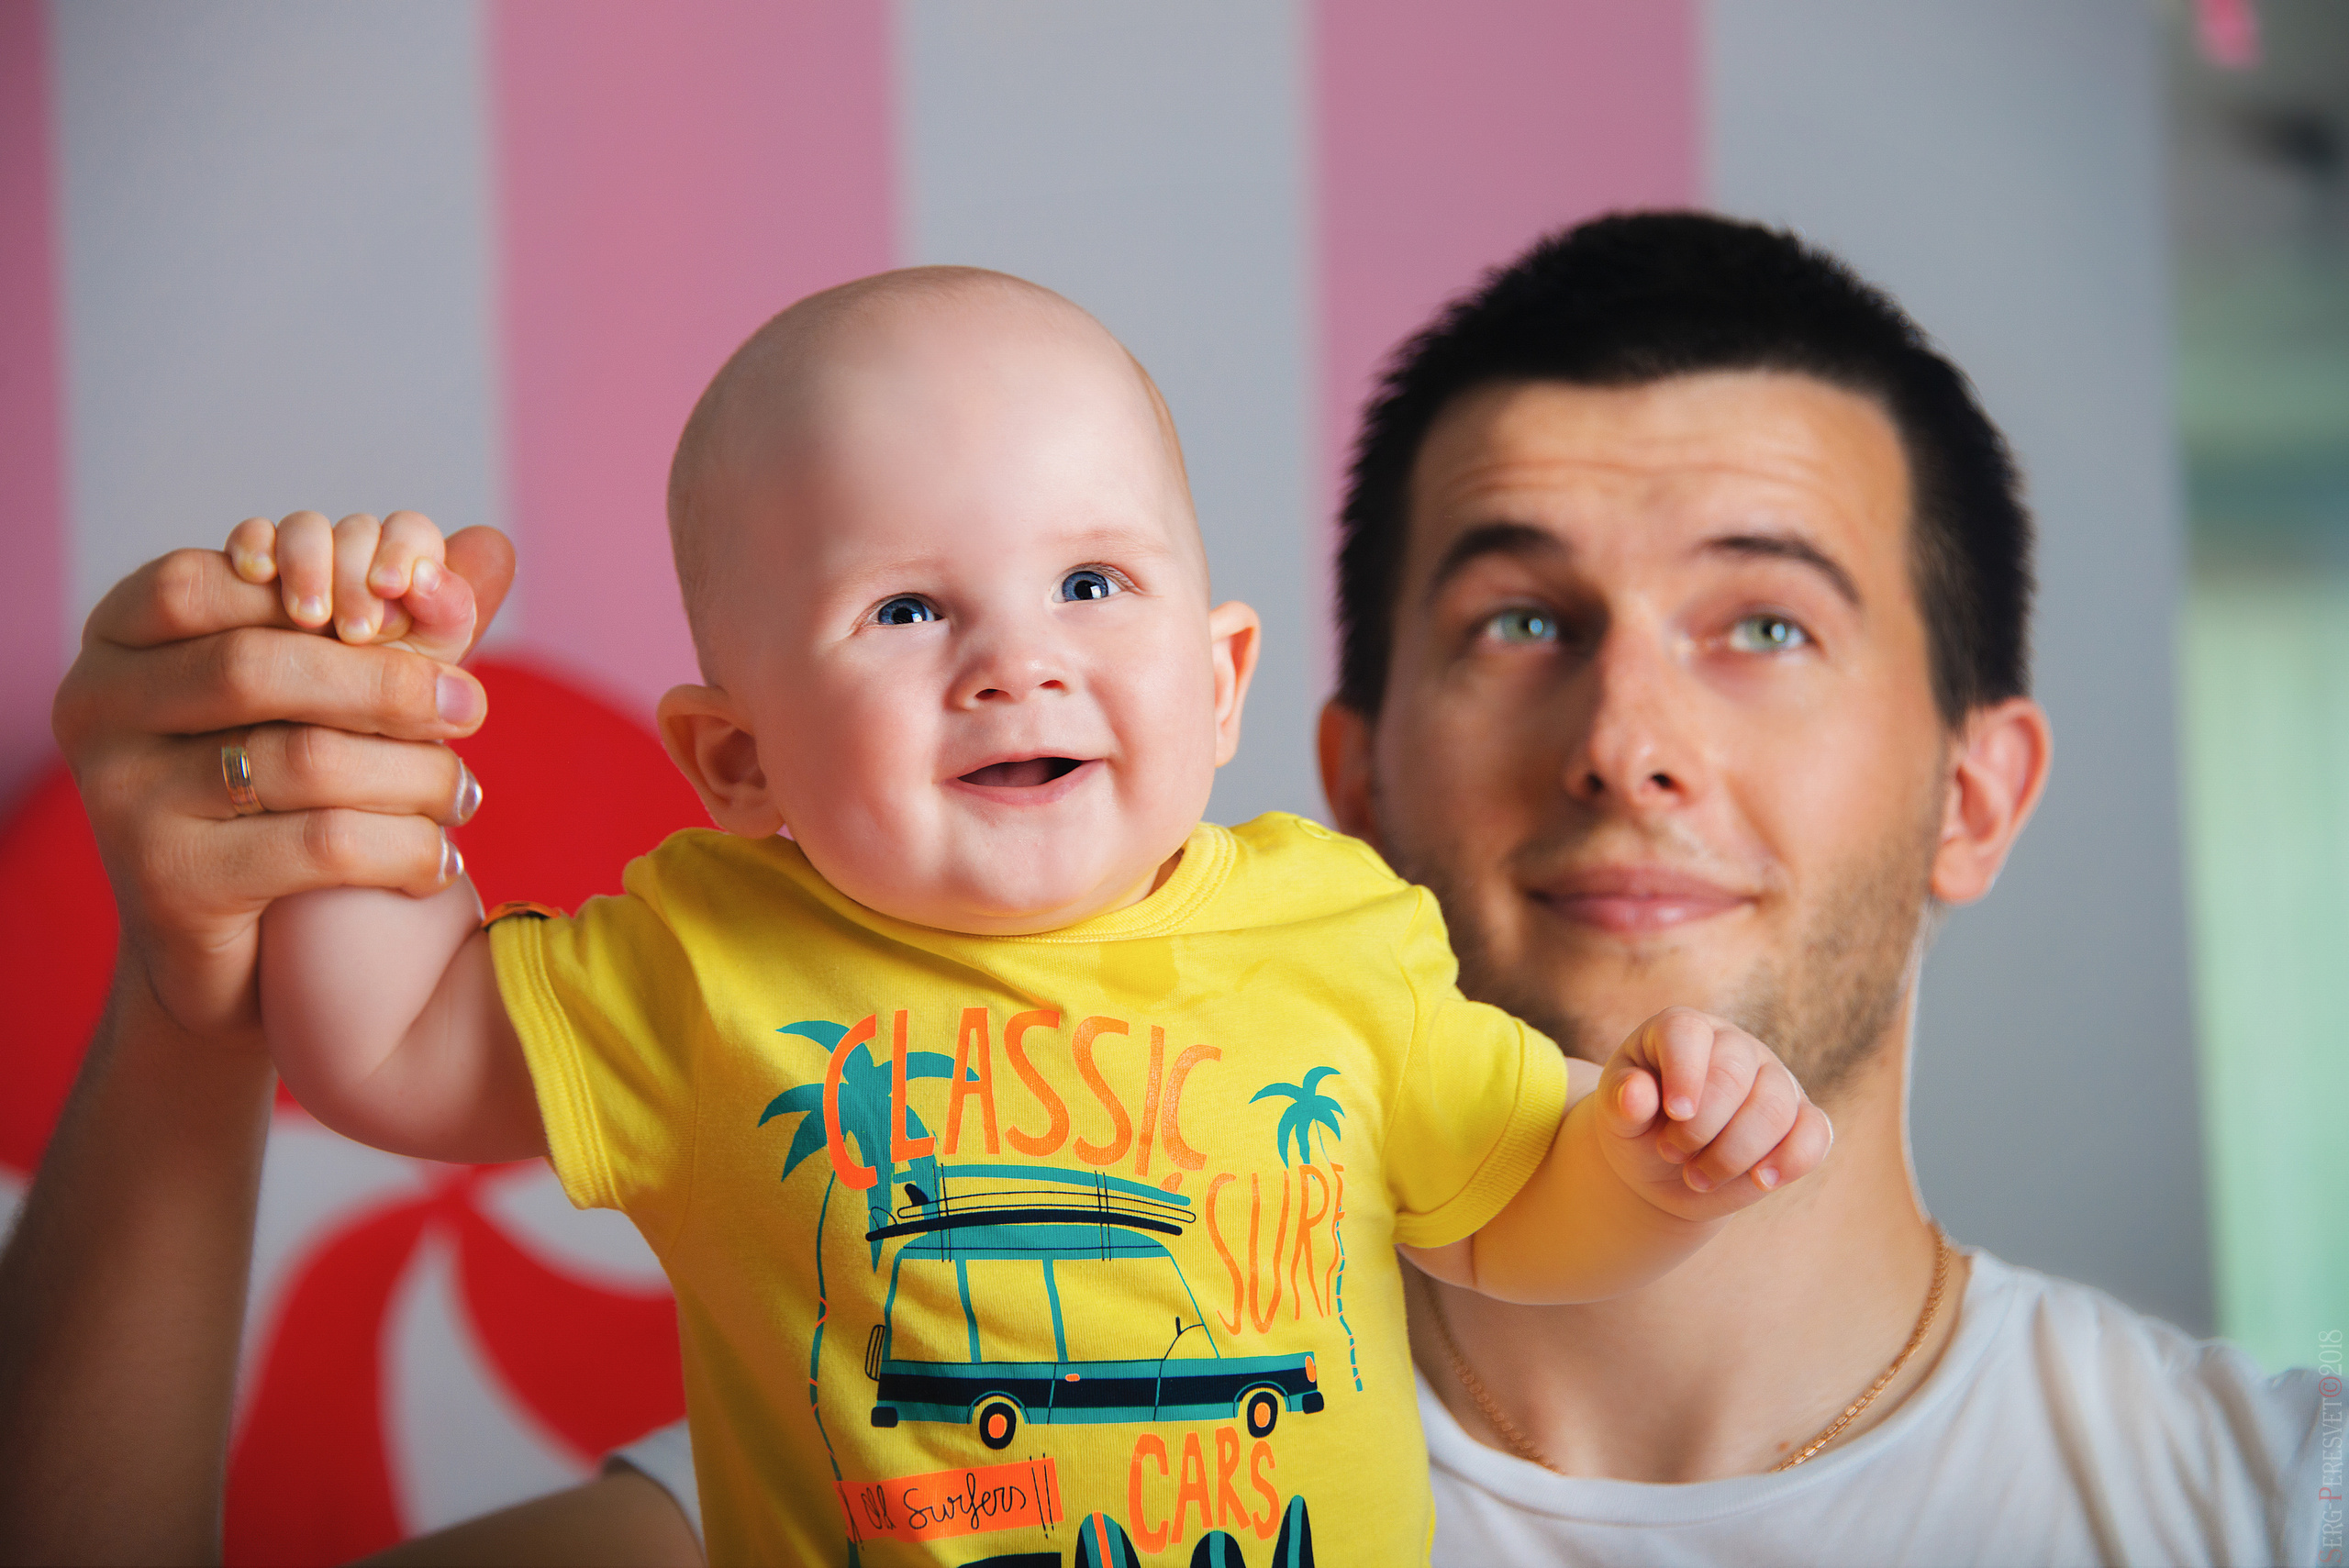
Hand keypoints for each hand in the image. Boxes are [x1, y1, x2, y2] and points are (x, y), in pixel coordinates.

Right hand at [51, 523, 515, 1051]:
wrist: (245, 953)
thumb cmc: (290, 795)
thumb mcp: (338, 693)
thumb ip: (402, 618)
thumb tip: (494, 543)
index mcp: (122, 638)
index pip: (217, 580)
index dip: (327, 585)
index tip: (418, 619)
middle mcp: (98, 709)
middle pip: (260, 666)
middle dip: (390, 680)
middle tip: (472, 704)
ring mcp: (122, 799)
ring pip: (304, 759)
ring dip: (416, 773)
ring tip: (464, 793)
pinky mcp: (169, 884)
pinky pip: (321, 845)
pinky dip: (406, 848)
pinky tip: (441, 861)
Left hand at [1594, 1007, 1831, 1222]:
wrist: (1666, 1169)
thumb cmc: (1637, 1128)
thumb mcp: (1615, 1116)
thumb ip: (1622, 1101)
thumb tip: (1636, 1094)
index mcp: (1682, 1031)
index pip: (1687, 1033)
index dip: (1684, 1073)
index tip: (1675, 1114)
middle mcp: (1733, 1045)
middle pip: (1734, 1075)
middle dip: (1701, 1128)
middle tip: (1672, 1154)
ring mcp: (1773, 1079)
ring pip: (1774, 1108)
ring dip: (1733, 1154)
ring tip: (1697, 1177)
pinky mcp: (1801, 1118)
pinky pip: (1815, 1133)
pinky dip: (1792, 1160)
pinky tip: (1761, 1181)